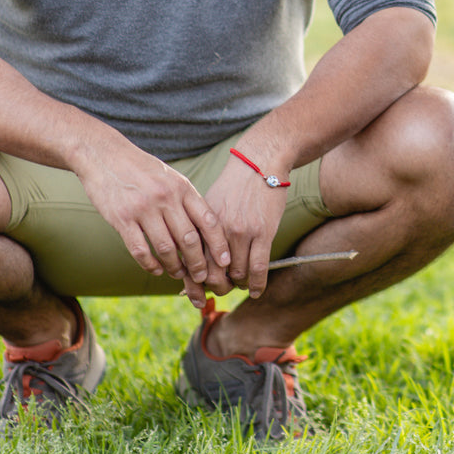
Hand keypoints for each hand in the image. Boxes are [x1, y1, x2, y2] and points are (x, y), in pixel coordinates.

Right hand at [72, 141, 230, 303]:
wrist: (104, 154)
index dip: (219, 244)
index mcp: (182, 187)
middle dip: (198, 263)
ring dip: (174, 266)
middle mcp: (165, 197)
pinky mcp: (122, 218)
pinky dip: (150, 264)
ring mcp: (143, 208)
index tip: (225, 262)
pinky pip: (140, 250)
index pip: (208, 220)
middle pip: (189, 239)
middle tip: (201, 277)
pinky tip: (156, 269)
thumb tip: (205, 229)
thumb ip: (186, 199)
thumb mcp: (170, 177)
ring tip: (177, 273)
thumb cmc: (141, 168)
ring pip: (166, 248)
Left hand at [198, 155, 288, 299]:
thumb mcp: (209, 205)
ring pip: (237, 274)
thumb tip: (191, 259)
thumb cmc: (233, 185)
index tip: (199, 291)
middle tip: (223, 288)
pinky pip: (258, 268)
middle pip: (213, 275)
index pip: (193, 264)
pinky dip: (257, 284)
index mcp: (201, 225)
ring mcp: (240, 233)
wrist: (259, 162)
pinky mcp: (262, 233)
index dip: (194, 284)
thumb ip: (201, 231)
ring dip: (239, 285)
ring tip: (241, 284)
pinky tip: (256, 290)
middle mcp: (217, 232)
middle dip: (218, 287)